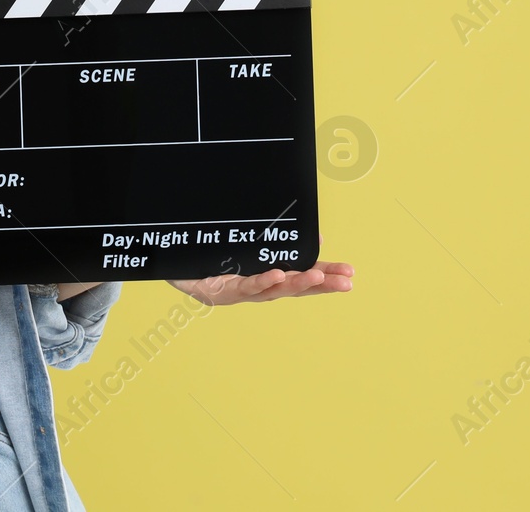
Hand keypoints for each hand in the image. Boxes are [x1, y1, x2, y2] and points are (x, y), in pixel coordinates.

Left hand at [168, 258, 353, 304]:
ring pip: (275, 290)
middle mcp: (260, 288)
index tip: (350, 274)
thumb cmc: (216, 259)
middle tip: (346, 282)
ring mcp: (243, 292)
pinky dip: (263, 282)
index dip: (327, 276)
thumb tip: (315, 237)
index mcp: (269, 276)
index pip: (304, 277)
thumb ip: (280, 243)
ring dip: (298, 283)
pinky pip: (246, 286)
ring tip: (318, 277)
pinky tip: (278, 275)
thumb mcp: (251, 246)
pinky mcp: (223, 292)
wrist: (178, 268)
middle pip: (296, 287)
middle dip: (322, 284)